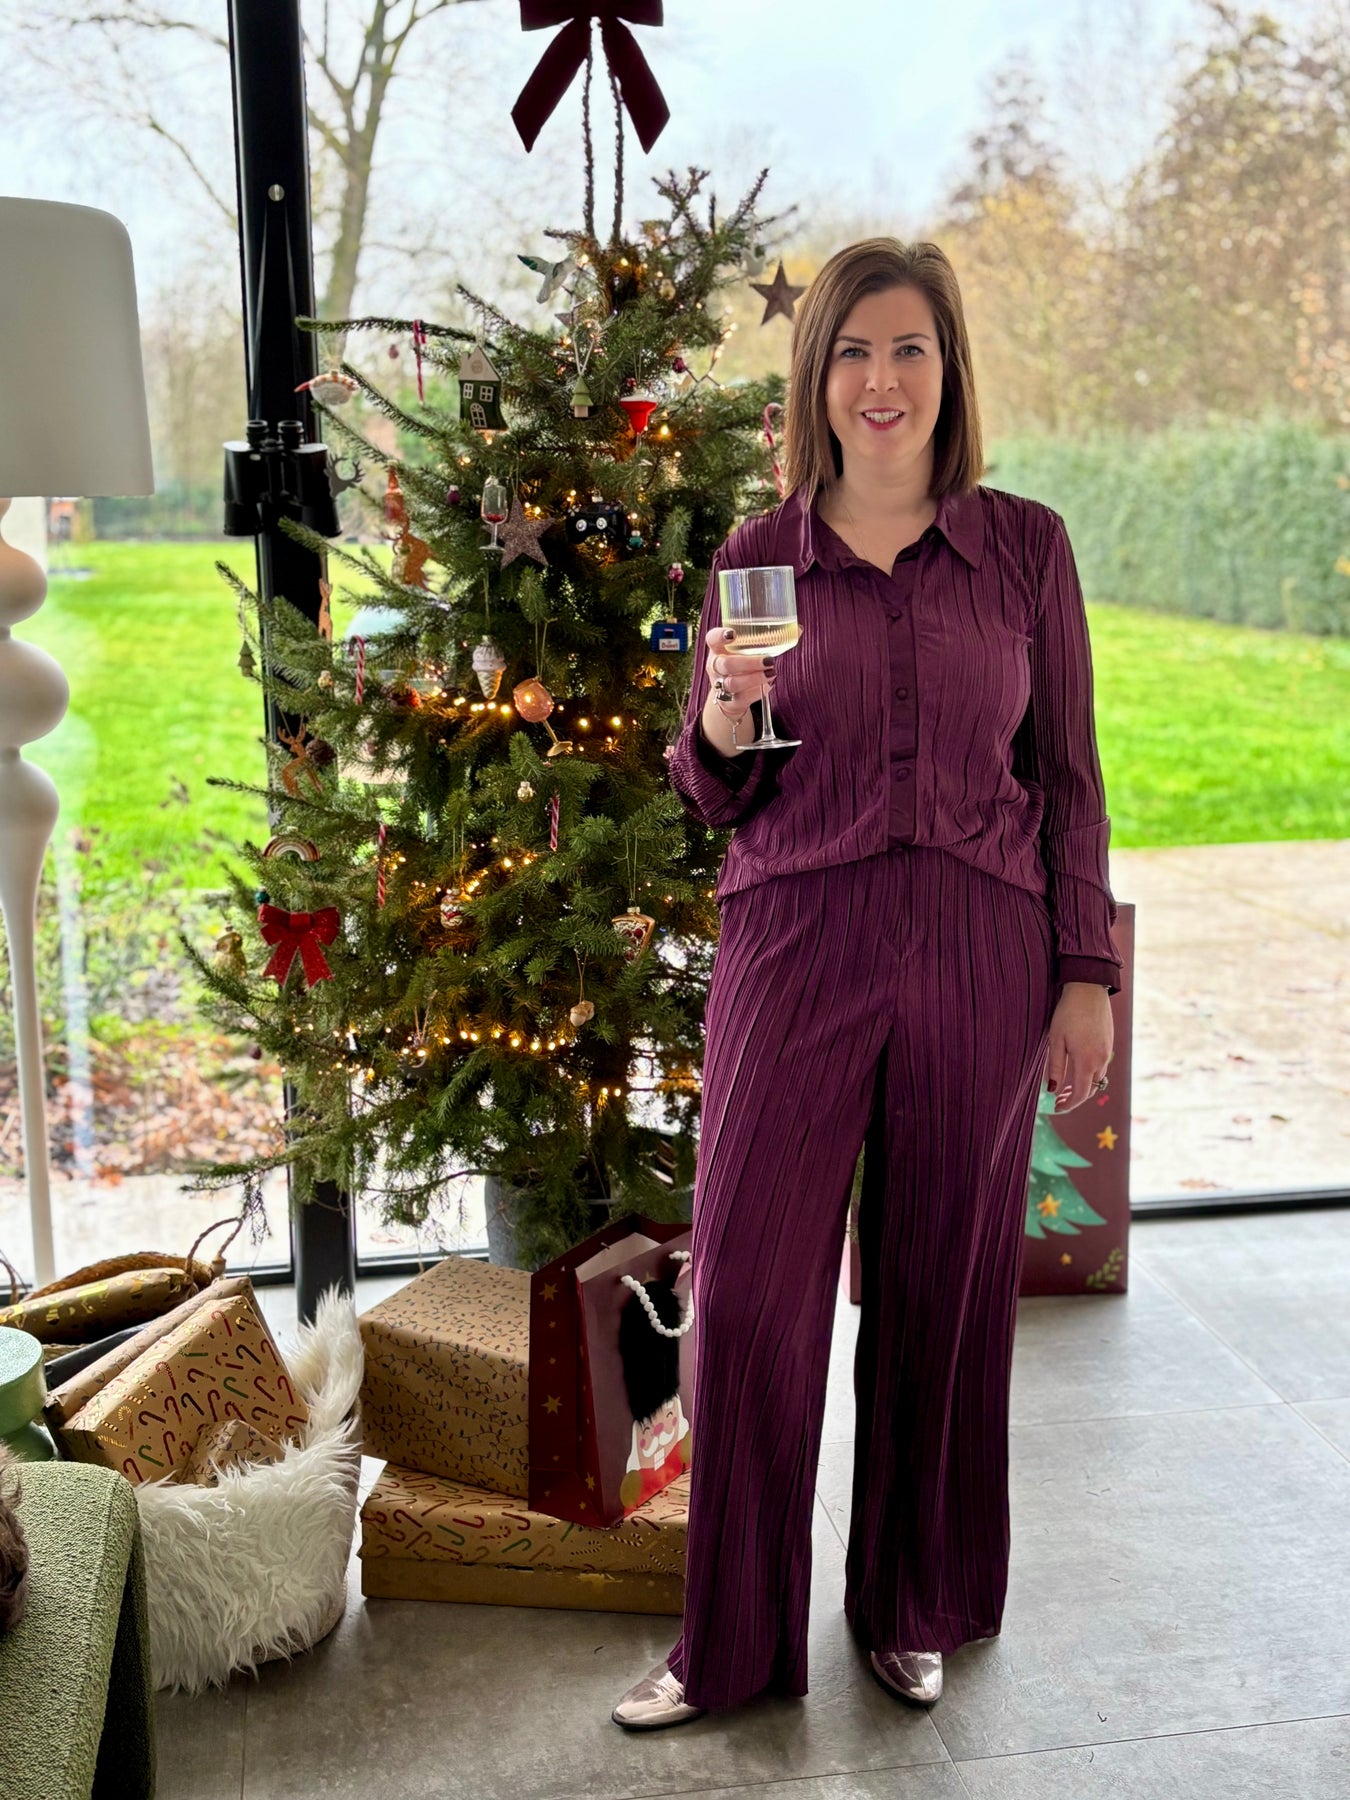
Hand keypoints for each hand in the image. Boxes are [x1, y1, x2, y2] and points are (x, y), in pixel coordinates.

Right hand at [705, 626, 775, 719]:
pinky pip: (741, 698)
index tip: (732, 633)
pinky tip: (767, 687)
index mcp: (718, 649)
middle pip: (726, 664)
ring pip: (733, 683)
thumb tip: (798, 630)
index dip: (719, 636)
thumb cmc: (742, 664)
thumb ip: (769, 640)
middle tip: (769, 660)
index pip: (712, 639)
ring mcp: (720, 685)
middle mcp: (716, 666)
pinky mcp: (728, 701)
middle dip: (748, 662)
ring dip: (754, 678)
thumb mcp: (749, 651)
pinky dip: (755, 693)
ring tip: (772, 673)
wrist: (731, 694)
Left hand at [1045, 983, 1112, 1113]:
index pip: (1081, 1093)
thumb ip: (1055, 1067)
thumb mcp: (1056, 1040)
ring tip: (1066, 1084)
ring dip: (1085, 1085)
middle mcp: (1101, 1059)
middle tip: (1059, 1097)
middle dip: (1076, 1097)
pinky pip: (1102, 1065)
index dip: (1069, 1104)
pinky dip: (1090, 1072)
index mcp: (1086, 1060)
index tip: (1057, 1107)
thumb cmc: (1068, 1013)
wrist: (1089, 989)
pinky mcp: (1110, 1043)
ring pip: (1098, 1077)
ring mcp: (1108, 1051)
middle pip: (1092, 1089)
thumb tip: (1052, 1089)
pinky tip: (1077, 1066)